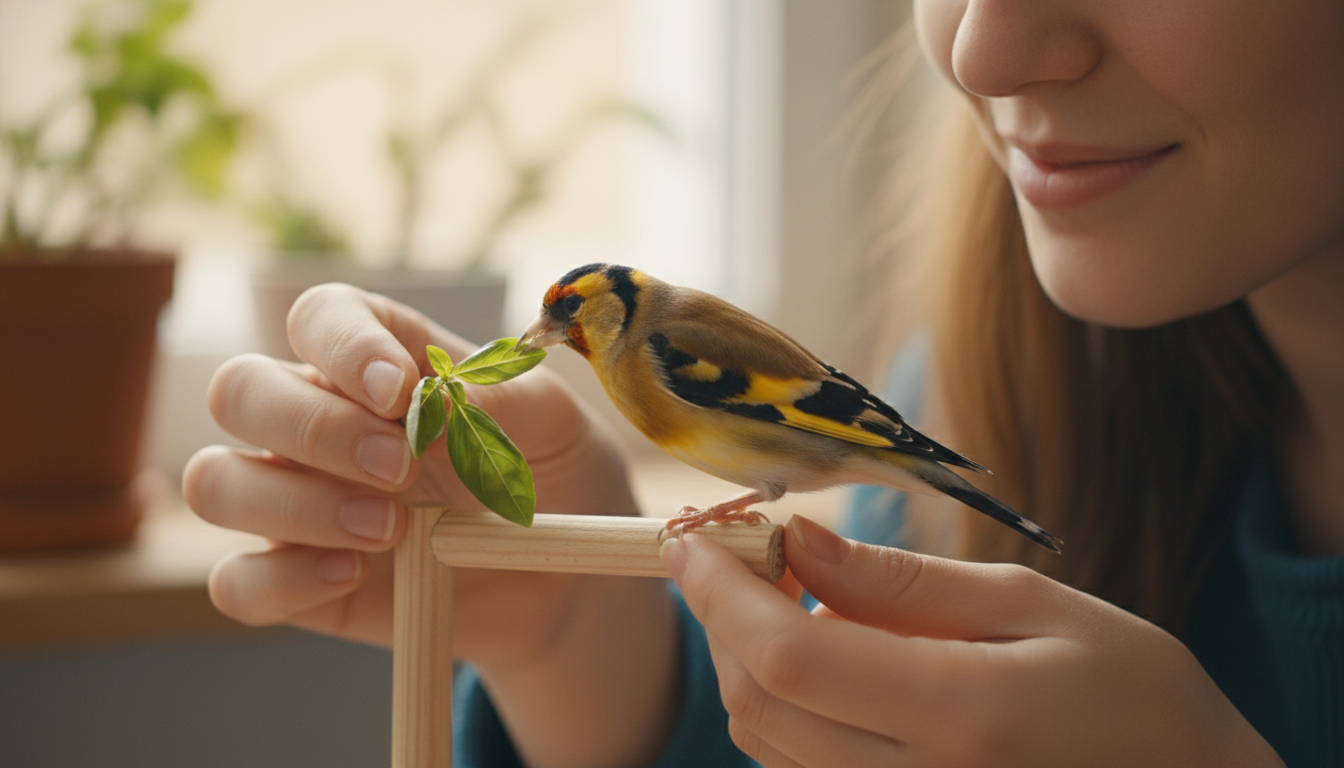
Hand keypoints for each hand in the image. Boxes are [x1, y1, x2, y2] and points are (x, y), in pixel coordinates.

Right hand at [183, 284, 642, 662]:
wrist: (564, 584)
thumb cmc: (553, 479)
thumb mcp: (556, 425)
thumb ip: (502, 398)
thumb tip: (436, 396)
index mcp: (379, 358)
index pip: (320, 317)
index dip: (342, 344)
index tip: (398, 389)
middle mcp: (318, 418)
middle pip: (239, 392)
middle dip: (312, 428)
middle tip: (398, 469)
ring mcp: (294, 500)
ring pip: (216, 482)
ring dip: (292, 504)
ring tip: (391, 530)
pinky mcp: (293, 580)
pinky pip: (236, 580)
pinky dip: (281, 582)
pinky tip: (353, 576)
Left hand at [661, 515, 1284, 767]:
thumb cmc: (1139, 698)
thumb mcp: (1036, 608)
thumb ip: (907, 581)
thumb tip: (798, 540)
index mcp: (961, 715)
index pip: (788, 655)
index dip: (718, 591)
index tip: (693, 534)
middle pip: (757, 703)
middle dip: (720, 617)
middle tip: (737, 550)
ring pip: (765, 743)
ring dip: (744, 659)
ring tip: (785, 592)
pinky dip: (780, 705)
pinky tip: (819, 655)